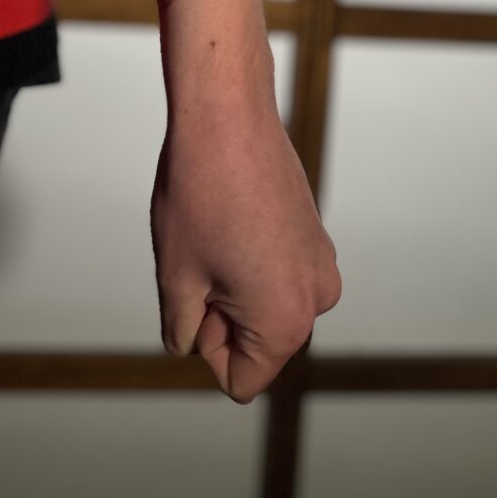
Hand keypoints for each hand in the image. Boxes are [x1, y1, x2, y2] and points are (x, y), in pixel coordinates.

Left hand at [150, 102, 341, 403]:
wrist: (228, 118)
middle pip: (257, 344)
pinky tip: (230, 219)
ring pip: (264, 305)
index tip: (197, 294)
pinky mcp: (315, 236)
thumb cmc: (200, 193)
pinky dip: (249, 259)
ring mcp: (321, 264)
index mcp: (286, 322)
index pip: (241, 379)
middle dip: (220, 315)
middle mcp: (317, 299)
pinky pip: (276, 272)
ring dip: (233, 285)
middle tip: (202, 259)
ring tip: (215, 236)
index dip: (205, 345)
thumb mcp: (175, 278)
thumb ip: (182, 330)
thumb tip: (189, 343)